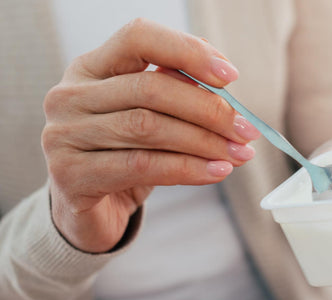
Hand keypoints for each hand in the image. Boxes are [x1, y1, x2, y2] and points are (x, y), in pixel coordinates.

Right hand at [42, 19, 259, 252]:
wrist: (90, 210)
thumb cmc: (124, 156)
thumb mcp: (148, 118)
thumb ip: (175, 94)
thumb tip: (224, 82)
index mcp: (91, 68)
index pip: (138, 38)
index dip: (187, 51)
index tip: (230, 75)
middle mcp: (70, 96)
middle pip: (150, 88)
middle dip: (208, 109)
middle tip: (246, 130)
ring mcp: (65, 135)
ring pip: (149, 128)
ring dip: (205, 142)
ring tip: (239, 154)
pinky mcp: (71, 176)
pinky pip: (142, 166)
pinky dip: (187, 169)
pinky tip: (216, 172)